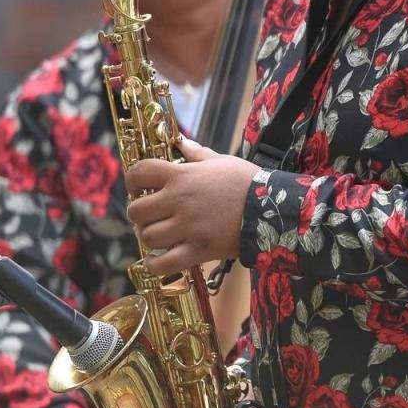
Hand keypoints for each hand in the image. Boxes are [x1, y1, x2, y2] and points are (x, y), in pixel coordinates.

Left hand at [125, 138, 255, 273]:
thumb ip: (197, 154)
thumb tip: (180, 142)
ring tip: (159, 236)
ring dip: (149, 238)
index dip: (133, 181)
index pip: (139, 173)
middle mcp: (179, 200)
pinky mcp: (198, 250)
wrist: (275, 208)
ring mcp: (188, 227)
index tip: (139, 189)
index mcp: (182, 176)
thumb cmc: (248, 182)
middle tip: (150, 217)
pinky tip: (160, 259)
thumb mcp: (222, 161)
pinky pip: (163, 264)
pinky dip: (155, 264)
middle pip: (136, 210)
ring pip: (147, 237)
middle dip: (139, 214)